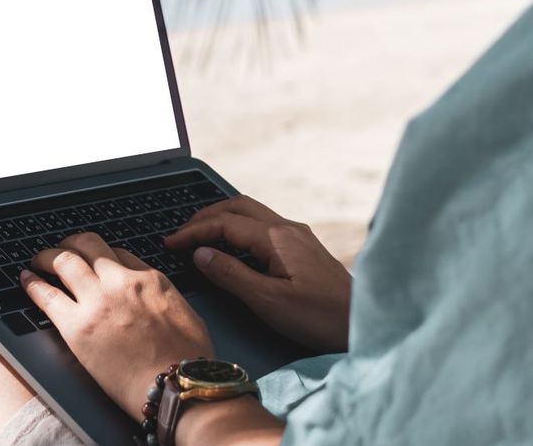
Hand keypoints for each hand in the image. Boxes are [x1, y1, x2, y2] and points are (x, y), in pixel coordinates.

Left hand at [21, 233, 213, 419]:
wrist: (177, 386)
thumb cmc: (189, 362)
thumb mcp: (187, 316)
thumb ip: (165, 300)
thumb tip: (157, 302)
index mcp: (150, 280)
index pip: (118, 253)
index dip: (101, 255)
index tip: (94, 262)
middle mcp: (121, 282)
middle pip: (88, 245)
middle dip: (71, 243)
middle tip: (62, 249)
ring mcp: (97, 301)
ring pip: (64, 260)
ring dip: (47, 256)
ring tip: (38, 260)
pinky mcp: (77, 326)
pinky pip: (46, 295)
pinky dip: (32, 284)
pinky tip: (26, 280)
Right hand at [165, 196, 351, 352]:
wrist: (362, 325)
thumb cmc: (319, 317)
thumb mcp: (268, 301)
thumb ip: (231, 274)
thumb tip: (201, 253)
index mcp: (277, 238)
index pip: (224, 223)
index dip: (193, 231)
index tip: (170, 243)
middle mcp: (288, 229)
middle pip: (237, 207)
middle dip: (205, 217)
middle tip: (181, 234)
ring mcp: (298, 236)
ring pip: (251, 213)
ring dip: (221, 219)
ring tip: (200, 236)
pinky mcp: (304, 248)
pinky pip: (262, 226)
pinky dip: (238, 229)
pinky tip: (232, 246)